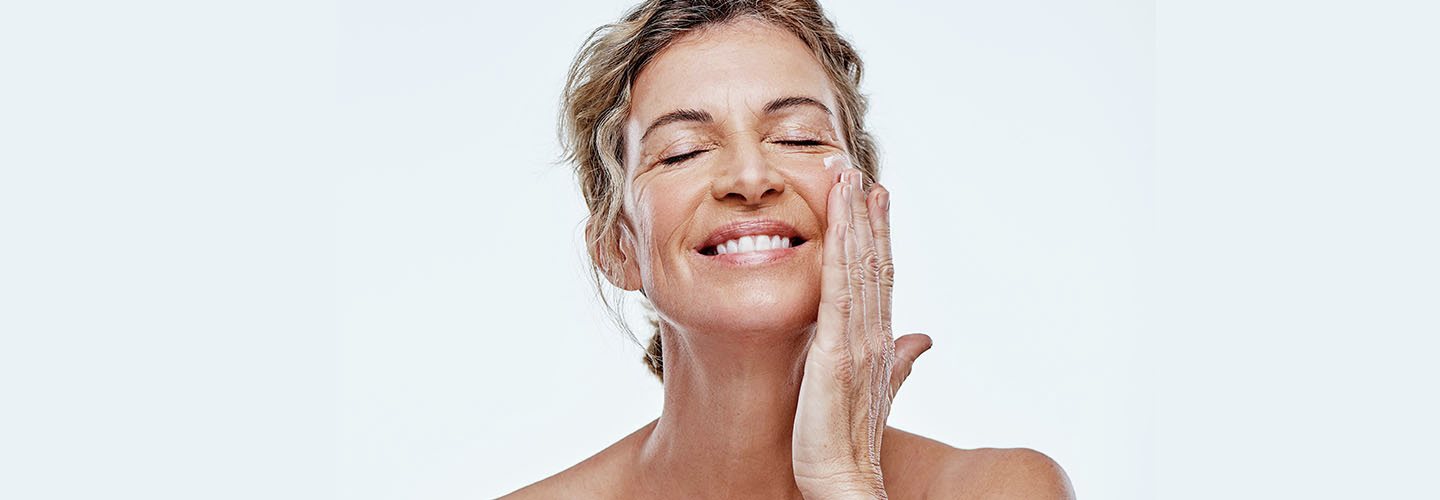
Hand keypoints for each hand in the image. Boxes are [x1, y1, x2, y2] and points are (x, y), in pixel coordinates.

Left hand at [792, 156, 933, 498]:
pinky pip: (838, 291)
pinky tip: (835, 221)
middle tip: (858, 169)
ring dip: (854, 219)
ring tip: (847, 178)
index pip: (881, 275)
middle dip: (867, 214)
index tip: (874, 196)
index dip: (879, 234)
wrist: (844, 481)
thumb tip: (923, 337)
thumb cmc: (848, 443)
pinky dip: (839, 251)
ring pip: (859, 267)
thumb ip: (899, 361)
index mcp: (878, 341)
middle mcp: (874, 335)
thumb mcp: (876, 390)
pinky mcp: (836, 353)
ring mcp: (858, 341)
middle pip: (874, 261)